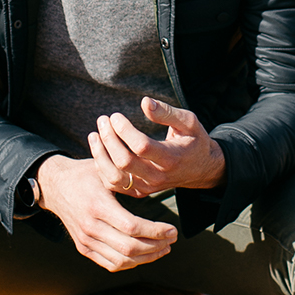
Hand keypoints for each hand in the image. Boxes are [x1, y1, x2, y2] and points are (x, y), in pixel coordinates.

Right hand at [35, 154, 177, 271]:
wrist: (54, 186)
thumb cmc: (85, 176)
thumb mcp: (106, 172)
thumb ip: (129, 182)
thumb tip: (158, 184)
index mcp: (98, 206)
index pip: (133, 227)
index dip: (157, 232)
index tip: (173, 229)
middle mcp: (90, 227)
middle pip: (130, 248)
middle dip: (157, 246)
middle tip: (172, 238)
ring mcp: (85, 240)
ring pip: (122, 260)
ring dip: (147, 257)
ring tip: (163, 248)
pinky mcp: (83, 247)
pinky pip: (111, 264)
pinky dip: (131, 263)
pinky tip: (144, 255)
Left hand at [87, 97, 225, 197]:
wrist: (201, 169)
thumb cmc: (193, 140)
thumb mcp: (188, 122)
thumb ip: (167, 112)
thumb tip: (144, 102)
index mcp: (171, 158)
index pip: (141, 146)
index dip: (124, 130)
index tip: (115, 115)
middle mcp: (158, 176)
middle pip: (124, 162)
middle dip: (109, 138)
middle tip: (103, 120)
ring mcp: (148, 187)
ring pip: (115, 176)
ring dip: (100, 154)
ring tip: (94, 135)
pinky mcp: (139, 192)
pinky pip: (114, 184)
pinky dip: (102, 168)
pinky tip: (100, 150)